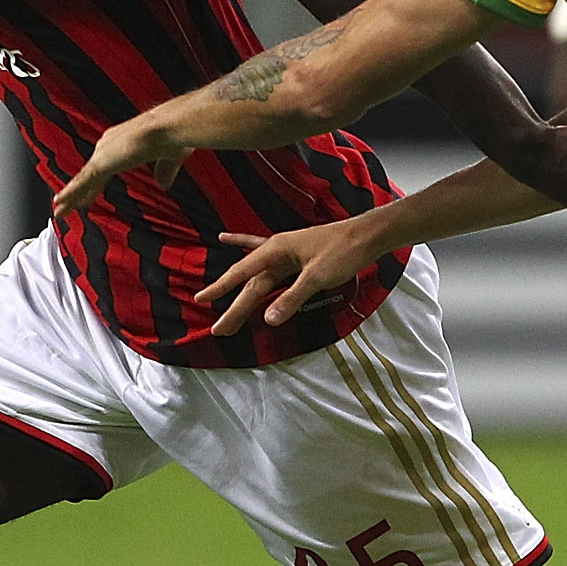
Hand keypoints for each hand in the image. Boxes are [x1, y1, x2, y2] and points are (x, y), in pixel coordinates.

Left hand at [53, 112, 190, 216]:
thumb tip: (163, 185)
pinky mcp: (101, 163)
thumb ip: (165, 171)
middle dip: (79, 190)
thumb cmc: (172, 136)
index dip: (96, 180)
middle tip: (70, 204)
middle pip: (89, 173)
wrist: (168, 128)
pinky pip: (81, 182)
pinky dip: (70, 193)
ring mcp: (103, 154)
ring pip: (82, 180)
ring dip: (70, 197)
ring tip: (58, 211)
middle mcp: (108, 144)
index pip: (104, 165)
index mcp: (122, 141)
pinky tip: (60, 203)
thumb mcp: (170, 158)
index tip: (90, 191)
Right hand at [197, 221, 386, 334]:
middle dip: (234, 307)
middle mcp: (275, 250)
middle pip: (251, 284)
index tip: (201, 301)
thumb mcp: (317, 277)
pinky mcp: (294, 254)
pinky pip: (265, 257)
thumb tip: (268, 320)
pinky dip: (245, 246)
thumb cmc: (343, 252)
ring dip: (241, 293)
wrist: (365, 236)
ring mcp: (284, 251)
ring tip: (217, 302)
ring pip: (257, 278)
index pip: (242, 274)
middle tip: (220, 330)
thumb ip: (292, 298)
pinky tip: (227, 239)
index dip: (221, 289)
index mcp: (277, 251)